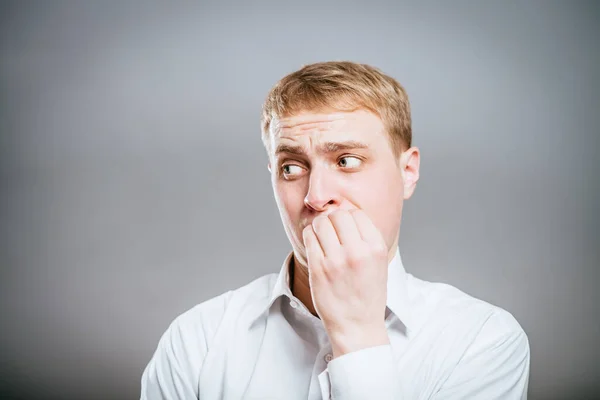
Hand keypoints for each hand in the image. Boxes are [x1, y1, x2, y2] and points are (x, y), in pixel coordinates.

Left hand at [302, 209, 389, 357]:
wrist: (357, 326)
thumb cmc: (368, 294)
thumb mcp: (379, 263)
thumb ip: (366, 238)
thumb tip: (346, 212)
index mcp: (375, 248)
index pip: (356, 213)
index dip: (348, 217)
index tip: (344, 227)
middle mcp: (357, 252)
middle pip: (338, 215)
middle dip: (332, 219)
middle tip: (331, 231)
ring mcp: (336, 261)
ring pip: (320, 223)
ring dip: (319, 226)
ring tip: (322, 237)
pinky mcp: (318, 269)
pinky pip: (309, 238)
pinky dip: (309, 237)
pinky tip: (315, 246)